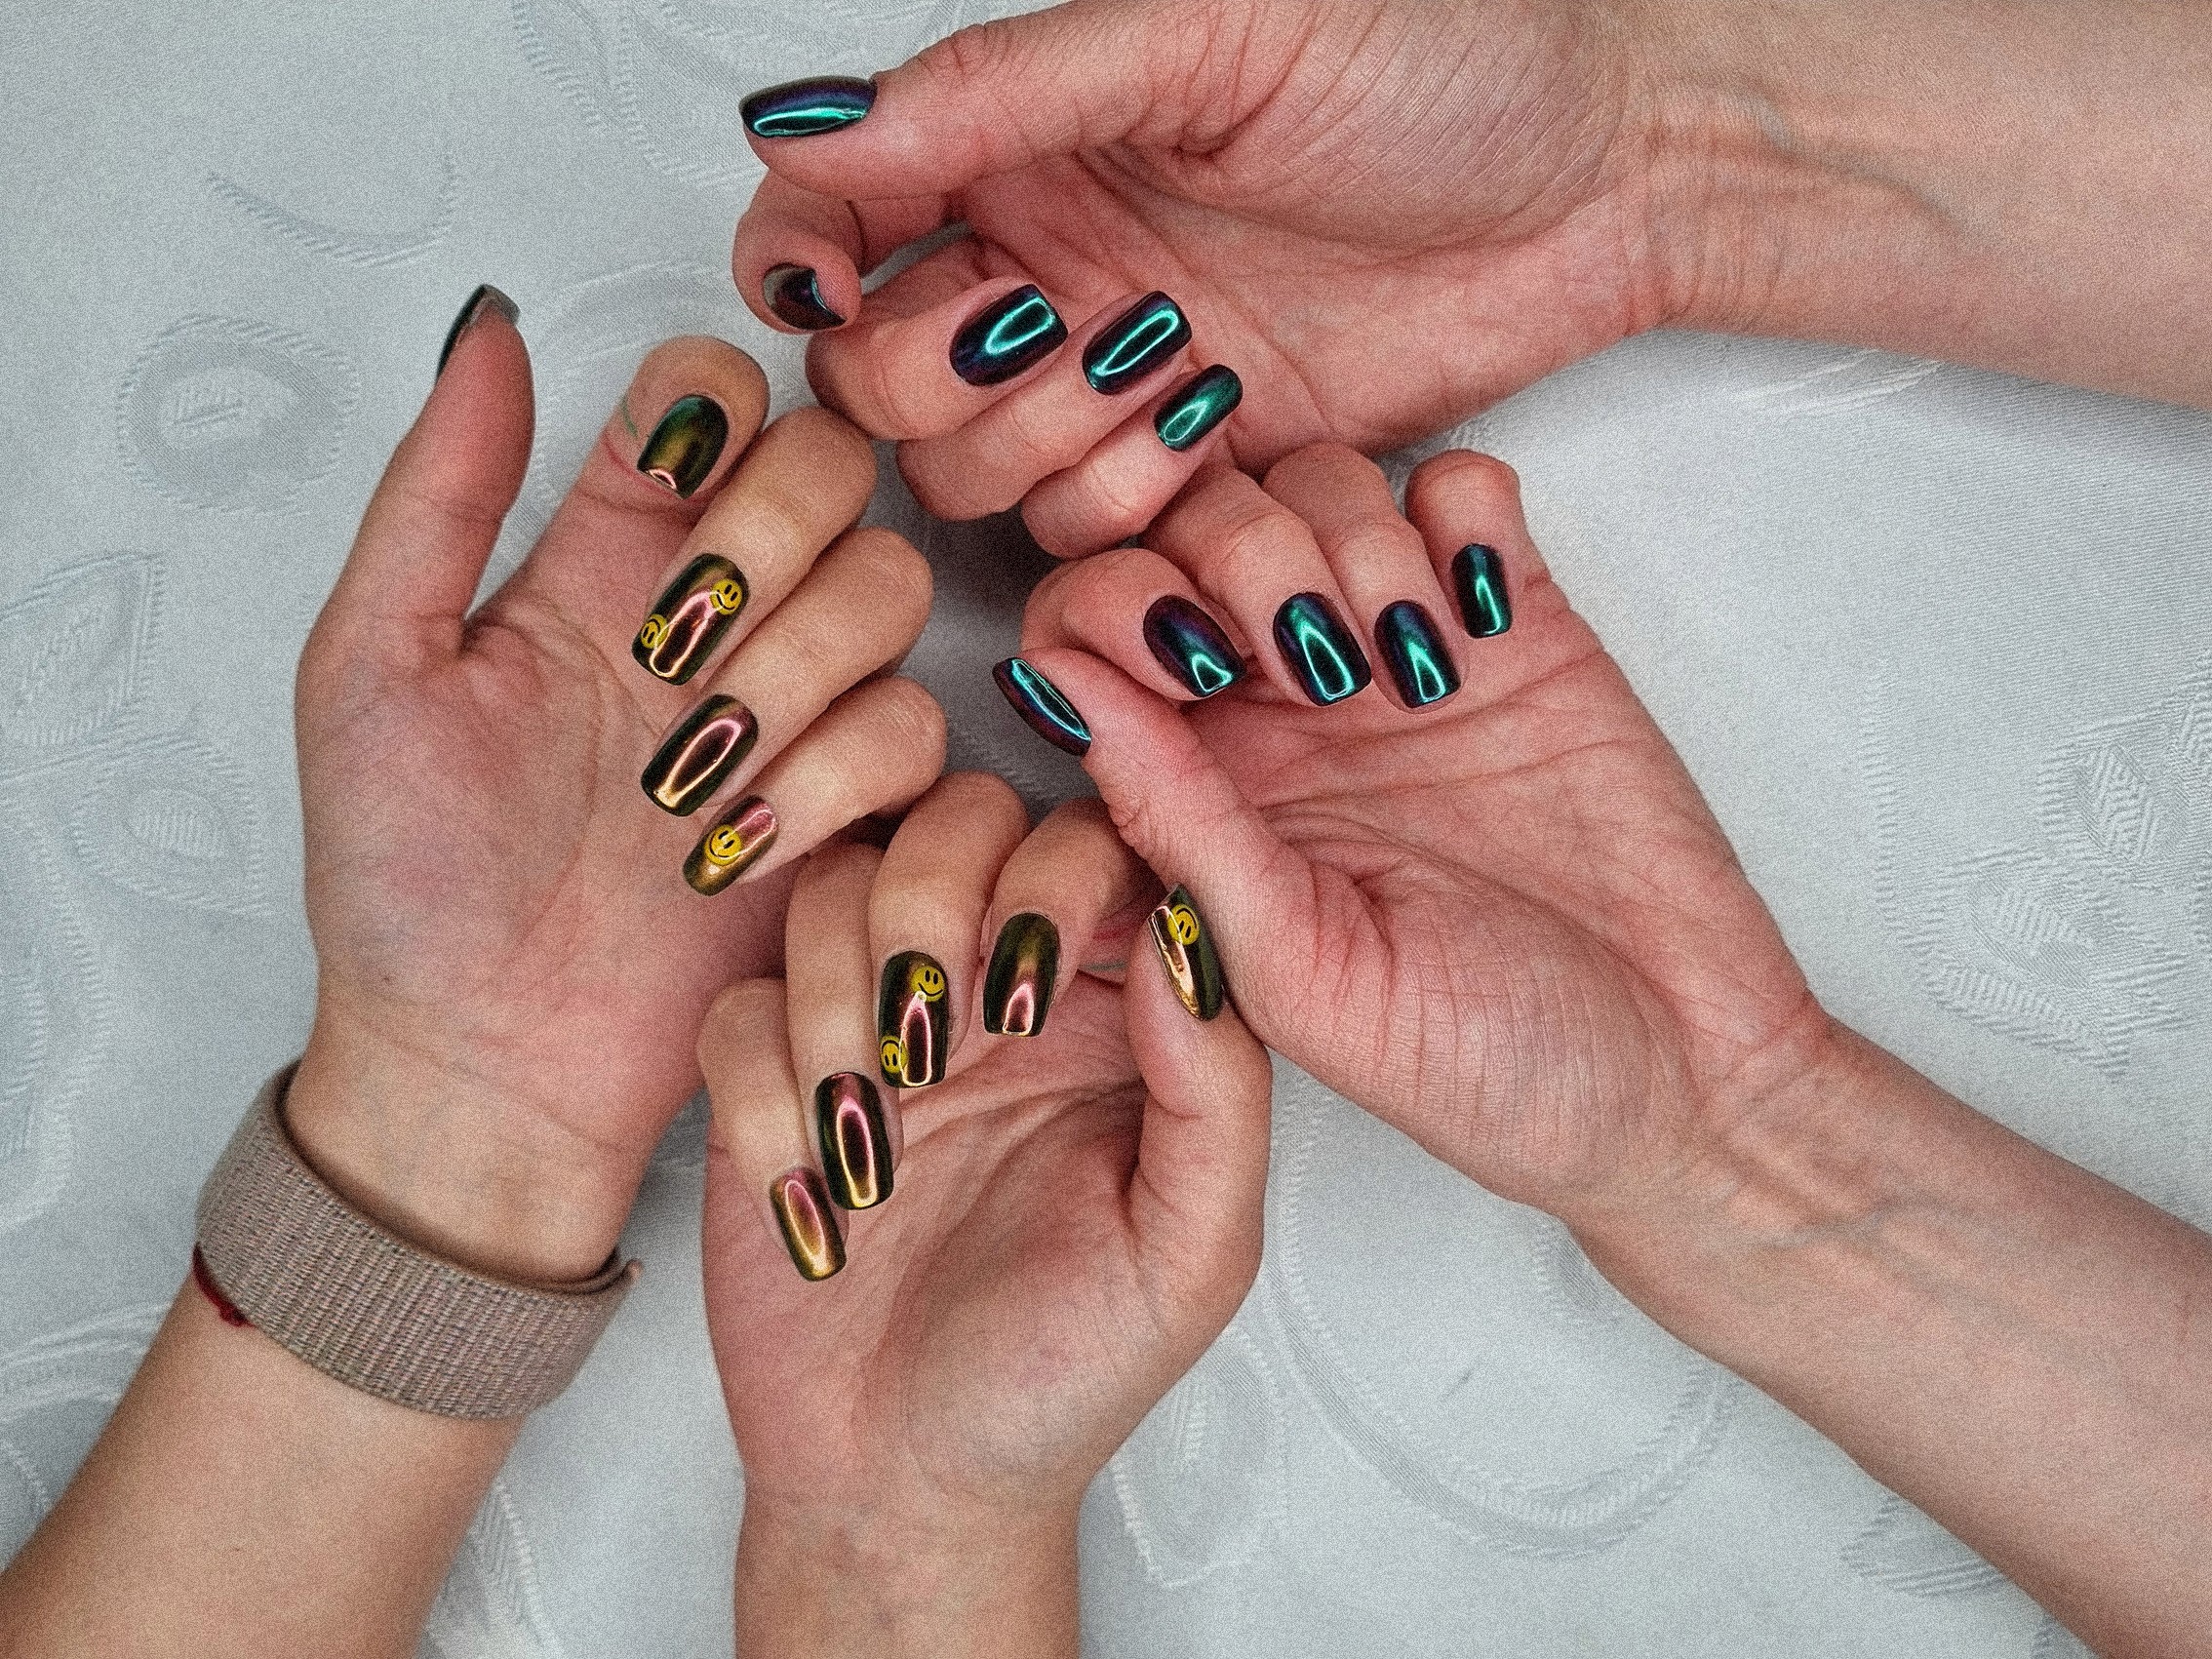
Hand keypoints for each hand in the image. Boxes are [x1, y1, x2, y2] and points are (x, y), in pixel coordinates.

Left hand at [287, 297, 943, 1282]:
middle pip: (830, 466)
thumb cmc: (406, 882)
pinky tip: (735, 848)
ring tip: (692, 779)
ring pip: (891, 587)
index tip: (659, 499)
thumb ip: (437, 494)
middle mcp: (718, 608)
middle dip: (772, 542)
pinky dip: (834, 781)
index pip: (712, 394)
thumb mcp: (371, 671)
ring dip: (800, 670)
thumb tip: (487, 327)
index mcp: (604, 552)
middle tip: (677, 655)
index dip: (712, 414)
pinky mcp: (855, 811)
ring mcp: (795, 707)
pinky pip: (917, 734)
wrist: (482, 1065)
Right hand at [696, 777, 1270, 1656]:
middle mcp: (990, 989)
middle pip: (954, 823)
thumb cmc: (1063, 1374)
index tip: (1033, 987)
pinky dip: (764, 1089)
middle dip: (933, 904)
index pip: (1096, 849)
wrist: (906, 1484)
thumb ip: (1218, 1093)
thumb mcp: (1188, 1252)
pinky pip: (738, 1005)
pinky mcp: (764, 1075)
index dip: (1059, 877)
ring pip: (834, 887)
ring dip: (841, 1000)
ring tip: (873, 1132)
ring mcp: (870, 1021)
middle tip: (937, 1041)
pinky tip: (812, 1187)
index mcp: (1109, 1010)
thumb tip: (1191, 938)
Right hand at [727, 0, 1685, 554]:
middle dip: (942, 378)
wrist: (1603, 172)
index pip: (826, 222)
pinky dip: (1135, 506)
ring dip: (1050, 447)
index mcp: (1020, 142)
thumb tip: (811, 125)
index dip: (799, 270)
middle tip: (1058, 323)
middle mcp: (1045, 264)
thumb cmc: (1440, 57)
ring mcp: (1116, 380)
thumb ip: (1008, 87)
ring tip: (1174, 363)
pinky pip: (1095, 539)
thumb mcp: (1213, 32)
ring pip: (975, 480)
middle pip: (879, 384)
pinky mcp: (1197, 470)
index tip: (844, 295)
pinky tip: (1224, 424)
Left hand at [998, 443, 1824, 1225]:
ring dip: (1349, 534)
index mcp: (1198, 788)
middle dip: (1237, 552)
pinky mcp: (1517, 624)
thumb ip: (1176, 825)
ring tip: (1415, 661)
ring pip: (1317, 482)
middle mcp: (1279, 707)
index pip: (1087, 627)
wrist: (1677, 1078)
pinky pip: (1458, 489)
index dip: (1113, 607)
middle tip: (1316, 655)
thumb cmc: (1481, 1065)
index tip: (1191, 667)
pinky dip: (1459, 511)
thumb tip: (1059, 687)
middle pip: (1194, 521)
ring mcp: (1396, 653)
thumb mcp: (1300, 971)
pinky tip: (1484, 614)